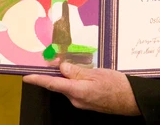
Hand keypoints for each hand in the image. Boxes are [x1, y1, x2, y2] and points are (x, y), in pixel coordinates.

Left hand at [23, 63, 139, 115]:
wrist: (133, 100)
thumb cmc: (117, 86)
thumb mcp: (97, 73)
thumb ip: (77, 71)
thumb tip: (61, 67)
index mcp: (78, 92)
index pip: (53, 84)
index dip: (38, 80)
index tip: (26, 77)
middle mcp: (76, 100)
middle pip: (59, 84)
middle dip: (54, 72)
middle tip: (52, 58)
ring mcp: (81, 102)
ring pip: (67, 85)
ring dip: (64, 74)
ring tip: (66, 61)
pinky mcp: (86, 101)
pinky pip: (74, 88)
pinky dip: (72, 79)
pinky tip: (77, 71)